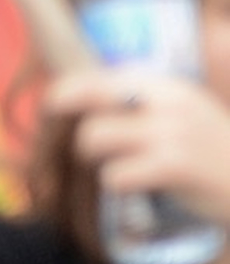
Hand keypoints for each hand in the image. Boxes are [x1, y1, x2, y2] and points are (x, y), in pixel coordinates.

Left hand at [53, 68, 229, 227]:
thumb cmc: (210, 151)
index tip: (53, 106)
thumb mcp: (181, 114)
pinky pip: (115, 174)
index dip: (68, 92)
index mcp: (166, 86)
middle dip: (71, 120)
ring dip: (96, 158)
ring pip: (93, 137)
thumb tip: (78, 98)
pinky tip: (136, 186)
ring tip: (118, 166)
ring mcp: (171, 132)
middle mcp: (167, 101)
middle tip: (79, 141)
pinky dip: (117, 184)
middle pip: (89, 97)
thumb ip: (140, 103)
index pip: (100, 77)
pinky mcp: (174, 165)